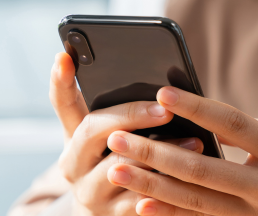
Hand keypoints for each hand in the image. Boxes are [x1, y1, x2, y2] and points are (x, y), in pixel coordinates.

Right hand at [50, 53, 203, 215]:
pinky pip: (144, 204)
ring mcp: (91, 194)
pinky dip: (172, 191)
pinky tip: (197, 180)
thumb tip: (140, 77)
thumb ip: (116, 111)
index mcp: (72, 140)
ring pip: (123, 169)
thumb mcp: (104, 139)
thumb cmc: (113, 165)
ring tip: (194, 141)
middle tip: (164, 108)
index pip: (63, 104)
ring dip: (162, 155)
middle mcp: (74, 166)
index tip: (64, 56)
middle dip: (131, 115)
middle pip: (94, 131)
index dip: (60, 80)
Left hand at [105, 86, 257, 215]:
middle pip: (202, 169)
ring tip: (116, 169)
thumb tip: (207, 118)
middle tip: (116, 136)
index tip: (162, 92)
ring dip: (151, 186)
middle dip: (155, 153)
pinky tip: (140, 208)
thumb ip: (256, 127)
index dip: (197, 108)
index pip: (234, 126)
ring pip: (194, 203)